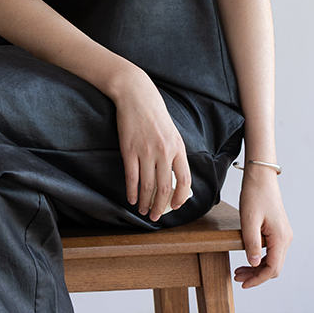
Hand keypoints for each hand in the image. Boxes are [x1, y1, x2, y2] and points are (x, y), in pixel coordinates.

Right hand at [110, 67, 191, 221]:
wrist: (136, 95)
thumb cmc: (154, 113)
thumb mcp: (172, 132)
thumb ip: (175, 153)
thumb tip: (176, 175)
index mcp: (178, 147)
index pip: (184, 179)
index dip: (180, 197)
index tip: (175, 206)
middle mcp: (164, 151)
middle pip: (165, 187)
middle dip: (161, 206)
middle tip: (157, 217)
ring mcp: (146, 151)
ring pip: (148, 185)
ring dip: (146, 202)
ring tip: (144, 211)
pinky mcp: (129, 149)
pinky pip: (132, 176)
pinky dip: (132, 191)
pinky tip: (132, 199)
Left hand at [234, 166, 291, 287]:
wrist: (261, 177)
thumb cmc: (254, 195)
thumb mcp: (249, 220)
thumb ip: (252, 243)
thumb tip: (255, 264)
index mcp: (280, 238)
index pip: (272, 269)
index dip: (258, 280)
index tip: (243, 284)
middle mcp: (286, 238)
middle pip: (274, 267)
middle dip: (256, 275)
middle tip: (237, 276)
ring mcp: (283, 235)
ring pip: (273, 260)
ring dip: (257, 267)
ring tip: (239, 270)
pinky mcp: (278, 230)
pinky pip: (271, 251)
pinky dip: (260, 258)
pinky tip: (248, 258)